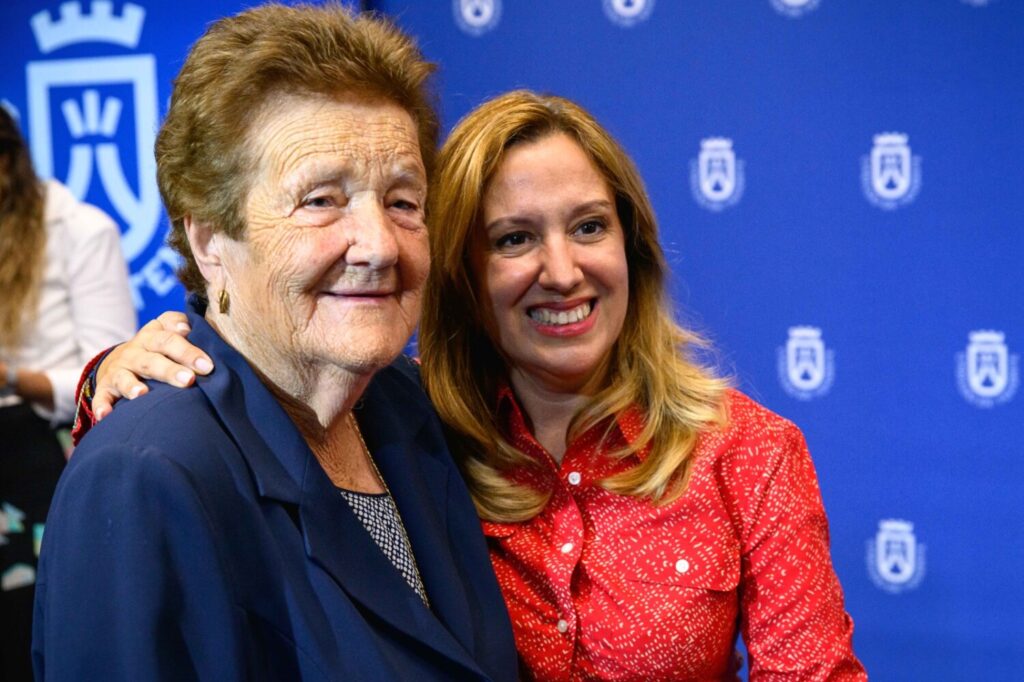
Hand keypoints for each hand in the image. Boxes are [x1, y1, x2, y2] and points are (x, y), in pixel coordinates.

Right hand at [93, 311, 213, 420]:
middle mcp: (133, 352)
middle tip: (188, 380)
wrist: (120, 359)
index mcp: (152, 337)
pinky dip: (102, 406)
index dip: (188, 351)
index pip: (169, 339)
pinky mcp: (105, 388)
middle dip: (169, 371)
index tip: (207, 366)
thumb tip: (187, 327)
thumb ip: (179, 324)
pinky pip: (101, 397)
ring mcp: (118, 370)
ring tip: (142, 394)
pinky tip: (105, 415)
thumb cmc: (156, 347)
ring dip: (132, 386)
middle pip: (151, 360)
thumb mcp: (166, 330)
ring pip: (124, 378)